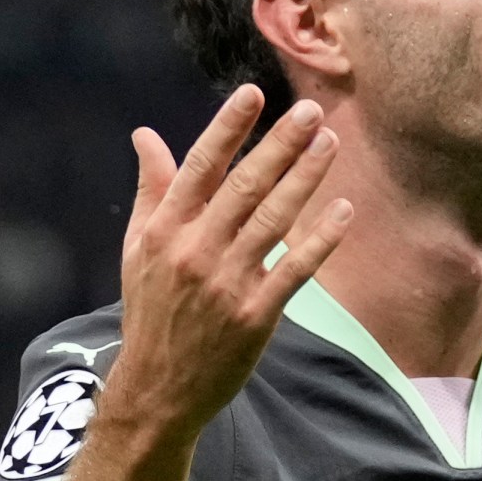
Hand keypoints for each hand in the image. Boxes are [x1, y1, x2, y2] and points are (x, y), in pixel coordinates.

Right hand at [104, 85, 352, 444]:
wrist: (158, 387)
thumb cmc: (150, 310)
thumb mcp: (138, 248)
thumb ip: (151, 189)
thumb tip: (145, 135)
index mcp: (165, 229)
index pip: (200, 167)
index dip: (228, 128)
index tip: (253, 94)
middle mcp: (195, 251)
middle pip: (244, 187)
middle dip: (280, 145)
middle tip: (311, 111)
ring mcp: (227, 283)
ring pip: (273, 220)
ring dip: (306, 179)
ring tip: (330, 144)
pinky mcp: (256, 314)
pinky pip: (295, 268)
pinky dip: (321, 239)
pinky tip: (343, 209)